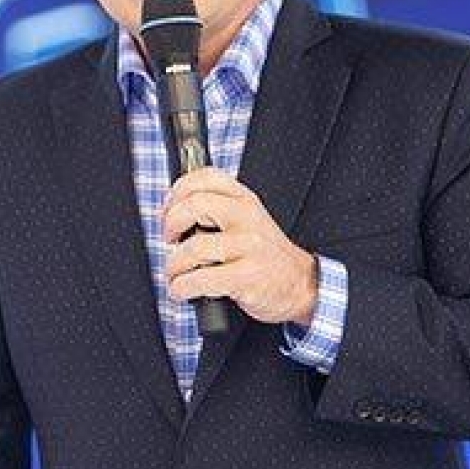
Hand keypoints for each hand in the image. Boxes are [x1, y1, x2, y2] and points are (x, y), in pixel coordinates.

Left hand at [161, 167, 318, 325]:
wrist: (300, 284)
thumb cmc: (266, 255)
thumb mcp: (248, 221)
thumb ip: (218, 210)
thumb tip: (174, 213)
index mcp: (245, 200)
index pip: (204, 177)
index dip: (177, 192)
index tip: (168, 211)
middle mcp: (247, 218)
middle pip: (194, 205)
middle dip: (170, 224)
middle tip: (169, 240)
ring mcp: (248, 247)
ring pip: (194, 248)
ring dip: (173, 265)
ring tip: (175, 275)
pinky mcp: (246, 277)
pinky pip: (201, 279)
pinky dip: (182, 287)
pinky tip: (183, 290)